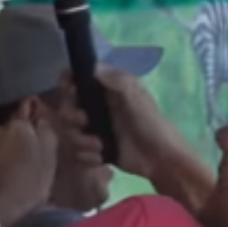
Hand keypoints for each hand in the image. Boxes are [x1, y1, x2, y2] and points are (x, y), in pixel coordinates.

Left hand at [0, 112, 56, 226]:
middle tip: (19, 161)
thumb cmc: (27, 187)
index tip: (32, 145)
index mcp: (17, 126)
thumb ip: (46, 135)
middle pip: (6, 131)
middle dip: (12, 141)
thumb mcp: (48, 162)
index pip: (25, 118)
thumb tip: (39, 121)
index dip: (30, 132)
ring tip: (4, 172)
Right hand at [59, 67, 189, 180]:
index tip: (68, 90)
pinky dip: (88, 156)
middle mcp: (96, 108)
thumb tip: (92, 67)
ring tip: (98, 146)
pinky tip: (101, 157)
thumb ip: (116, 80)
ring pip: (69, 131)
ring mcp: (94, 129)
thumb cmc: (151, 124)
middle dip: (71, 116)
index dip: (67, 82)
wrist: (160, 159)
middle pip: (67, 106)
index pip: (77, 78)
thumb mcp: (136, 98)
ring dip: (80, 141)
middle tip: (83, 122)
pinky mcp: (94, 149)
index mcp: (106, 90)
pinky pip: (77, 152)